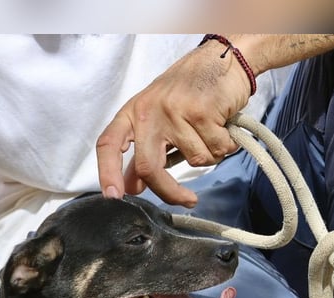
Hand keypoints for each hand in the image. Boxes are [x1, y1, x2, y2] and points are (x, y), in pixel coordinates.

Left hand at [96, 39, 252, 207]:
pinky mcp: (201, 114)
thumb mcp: (158, 117)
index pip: (108, 145)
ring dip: (210, 154)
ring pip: (194, 161)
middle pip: (148, 167)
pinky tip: (223, 125)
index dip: (107, 173)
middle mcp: (149, 112)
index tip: (114, 197)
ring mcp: (174, 112)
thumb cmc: (189, 91)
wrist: (222, 60)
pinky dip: (226, 145)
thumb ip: (145, 151)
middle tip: (187, 200)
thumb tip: (132, 186)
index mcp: (133, 113)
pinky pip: (216, 150)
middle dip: (169, 192)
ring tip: (211, 131)